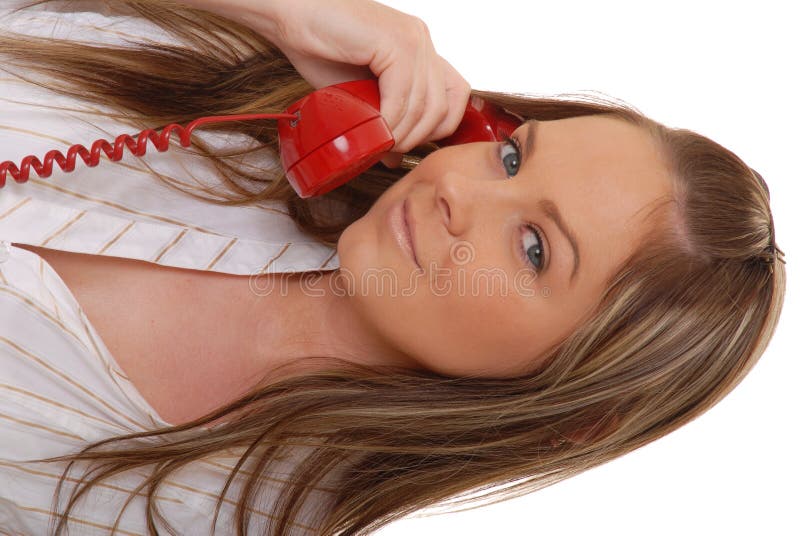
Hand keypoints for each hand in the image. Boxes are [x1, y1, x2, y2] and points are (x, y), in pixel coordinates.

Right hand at [253, 0, 470, 164]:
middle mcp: (421, 41)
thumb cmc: (318, 47)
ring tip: (378, 142)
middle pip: (445, 106)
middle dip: (418, 137)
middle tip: (389, 148)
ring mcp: (412, 39)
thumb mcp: (358, 95)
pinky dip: (390, 119)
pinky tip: (373, 126)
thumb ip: (383, 121)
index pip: (456, 96)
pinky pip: (403, 95)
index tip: (408, 144)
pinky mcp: (395, 42)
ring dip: (402, 133)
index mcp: (419, 51)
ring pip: (426, 105)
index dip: (438, 128)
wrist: (289, 16)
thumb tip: (395, 157)